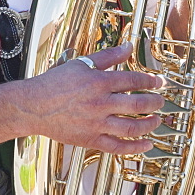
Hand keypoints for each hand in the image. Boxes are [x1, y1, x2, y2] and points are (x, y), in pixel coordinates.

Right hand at [21, 42, 164, 154]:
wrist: (33, 106)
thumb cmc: (54, 84)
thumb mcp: (81, 63)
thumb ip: (107, 56)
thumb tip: (128, 46)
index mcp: (98, 82)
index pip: (133, 80)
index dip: (150, 81)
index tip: (158, 83)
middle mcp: (100, 103)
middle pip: (137, 104)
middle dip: (154, 103)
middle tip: (161, 102)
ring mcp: (96, 124)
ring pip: (131, 127)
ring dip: (149, 125)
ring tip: (157, 121)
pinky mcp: (90, 140)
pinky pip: (117, 147)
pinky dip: (134, 147)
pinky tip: (145, 145)